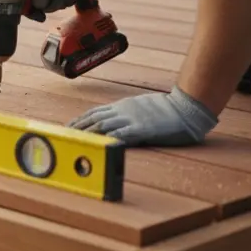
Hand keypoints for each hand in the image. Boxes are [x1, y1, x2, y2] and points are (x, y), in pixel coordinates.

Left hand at [68, 86, 217, 145]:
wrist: (185, 108)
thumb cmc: (166, 108)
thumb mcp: (142, 106)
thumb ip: (128, 112)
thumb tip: (118, 120)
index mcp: (123, 106)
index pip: (95, 112)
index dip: (80, 119)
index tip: (69, 125)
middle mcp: (123, 111)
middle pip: (94, 118)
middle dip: (78, 127)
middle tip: (65, 135)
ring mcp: (132, 120)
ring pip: (103, 125)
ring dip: (87, 134)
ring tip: (74, 141)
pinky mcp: (142, 130)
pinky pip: (121, 134)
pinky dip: (107, 139)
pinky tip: (97, 145)